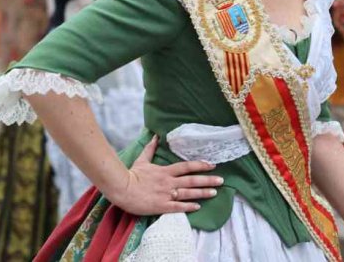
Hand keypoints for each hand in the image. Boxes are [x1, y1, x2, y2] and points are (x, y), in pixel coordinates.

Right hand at [107, 135, 222, 215]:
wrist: (122, 189)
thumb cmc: (131, 175)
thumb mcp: (142, 160)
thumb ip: (150, 149)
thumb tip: (156, 136)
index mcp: (165, 171)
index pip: (186, 166)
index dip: (200, 165)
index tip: (212, 165)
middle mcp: (169, 182)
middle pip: (191, 180)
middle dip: (207, 180)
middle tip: (221, 180)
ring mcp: (166, 195)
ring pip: (188, 193)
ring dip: (202, 193)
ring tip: (215, 192)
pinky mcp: (161, 206)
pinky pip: (178, 207)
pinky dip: (188, 207)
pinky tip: (198, 207)